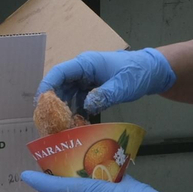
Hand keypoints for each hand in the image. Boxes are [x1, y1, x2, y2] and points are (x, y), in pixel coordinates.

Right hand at [39, 48, 175, 114]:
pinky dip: (76, 112)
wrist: (152, 72)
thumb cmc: (137, 73)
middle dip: (53, 103)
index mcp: (86, 63)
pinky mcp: (93, 89)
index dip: (47, 86)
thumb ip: (104, 95)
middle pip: (60, 85)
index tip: (40, 104)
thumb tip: (86, 106)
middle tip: (49, 123)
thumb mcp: (122, 86)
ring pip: (68, 95)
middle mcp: (83, 71)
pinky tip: (77, 125)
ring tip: (62, 128)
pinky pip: (79, 101)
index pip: (59, 72)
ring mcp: (87, 80)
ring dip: (64, 110)